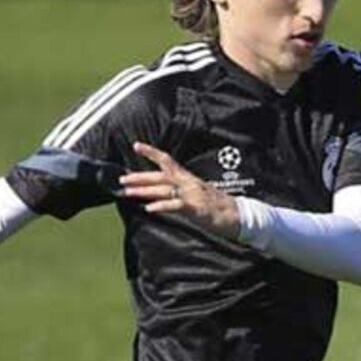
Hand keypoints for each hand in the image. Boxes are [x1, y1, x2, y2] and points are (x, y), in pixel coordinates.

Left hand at [120, 142, 240, 238]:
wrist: (238, 215)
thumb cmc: (216, 206)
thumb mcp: (196, 194)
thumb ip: (179, 191)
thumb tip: (160, 193)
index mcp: (188, 178)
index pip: (168, 160)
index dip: (152, 152)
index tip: (136, 145)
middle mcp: (188, 183)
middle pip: (160, 176)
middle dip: (140, 177)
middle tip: (122, 180)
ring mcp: (192, 194)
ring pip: (164, 189)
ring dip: (144, 191)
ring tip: (128, 193)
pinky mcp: (195, 208)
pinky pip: (175, 205)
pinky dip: (161, 206)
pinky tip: (149, 209)